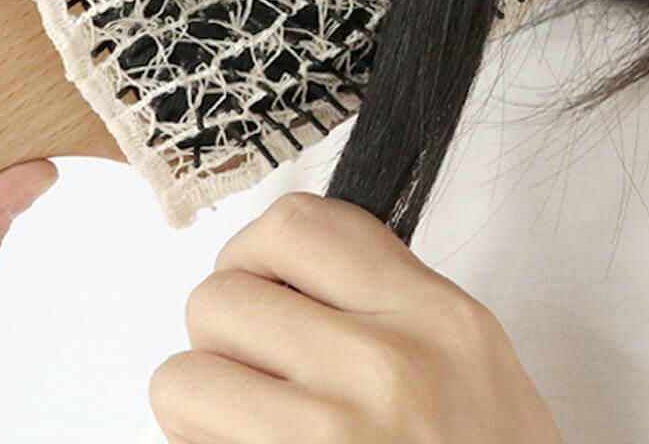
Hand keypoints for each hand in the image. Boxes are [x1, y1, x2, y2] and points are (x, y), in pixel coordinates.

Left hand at [148, 190, 565, 443]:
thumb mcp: (467, 356)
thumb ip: (385, 298)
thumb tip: (282, 270)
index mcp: (433, 317)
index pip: (298, 225)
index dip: (254, 249)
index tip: (260, 281)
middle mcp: (384, 368)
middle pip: (222, 296)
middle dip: (221, 334)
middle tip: (254, 368)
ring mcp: (329, 438)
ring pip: (181, 378)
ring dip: (201, 404)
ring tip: (247, 424)